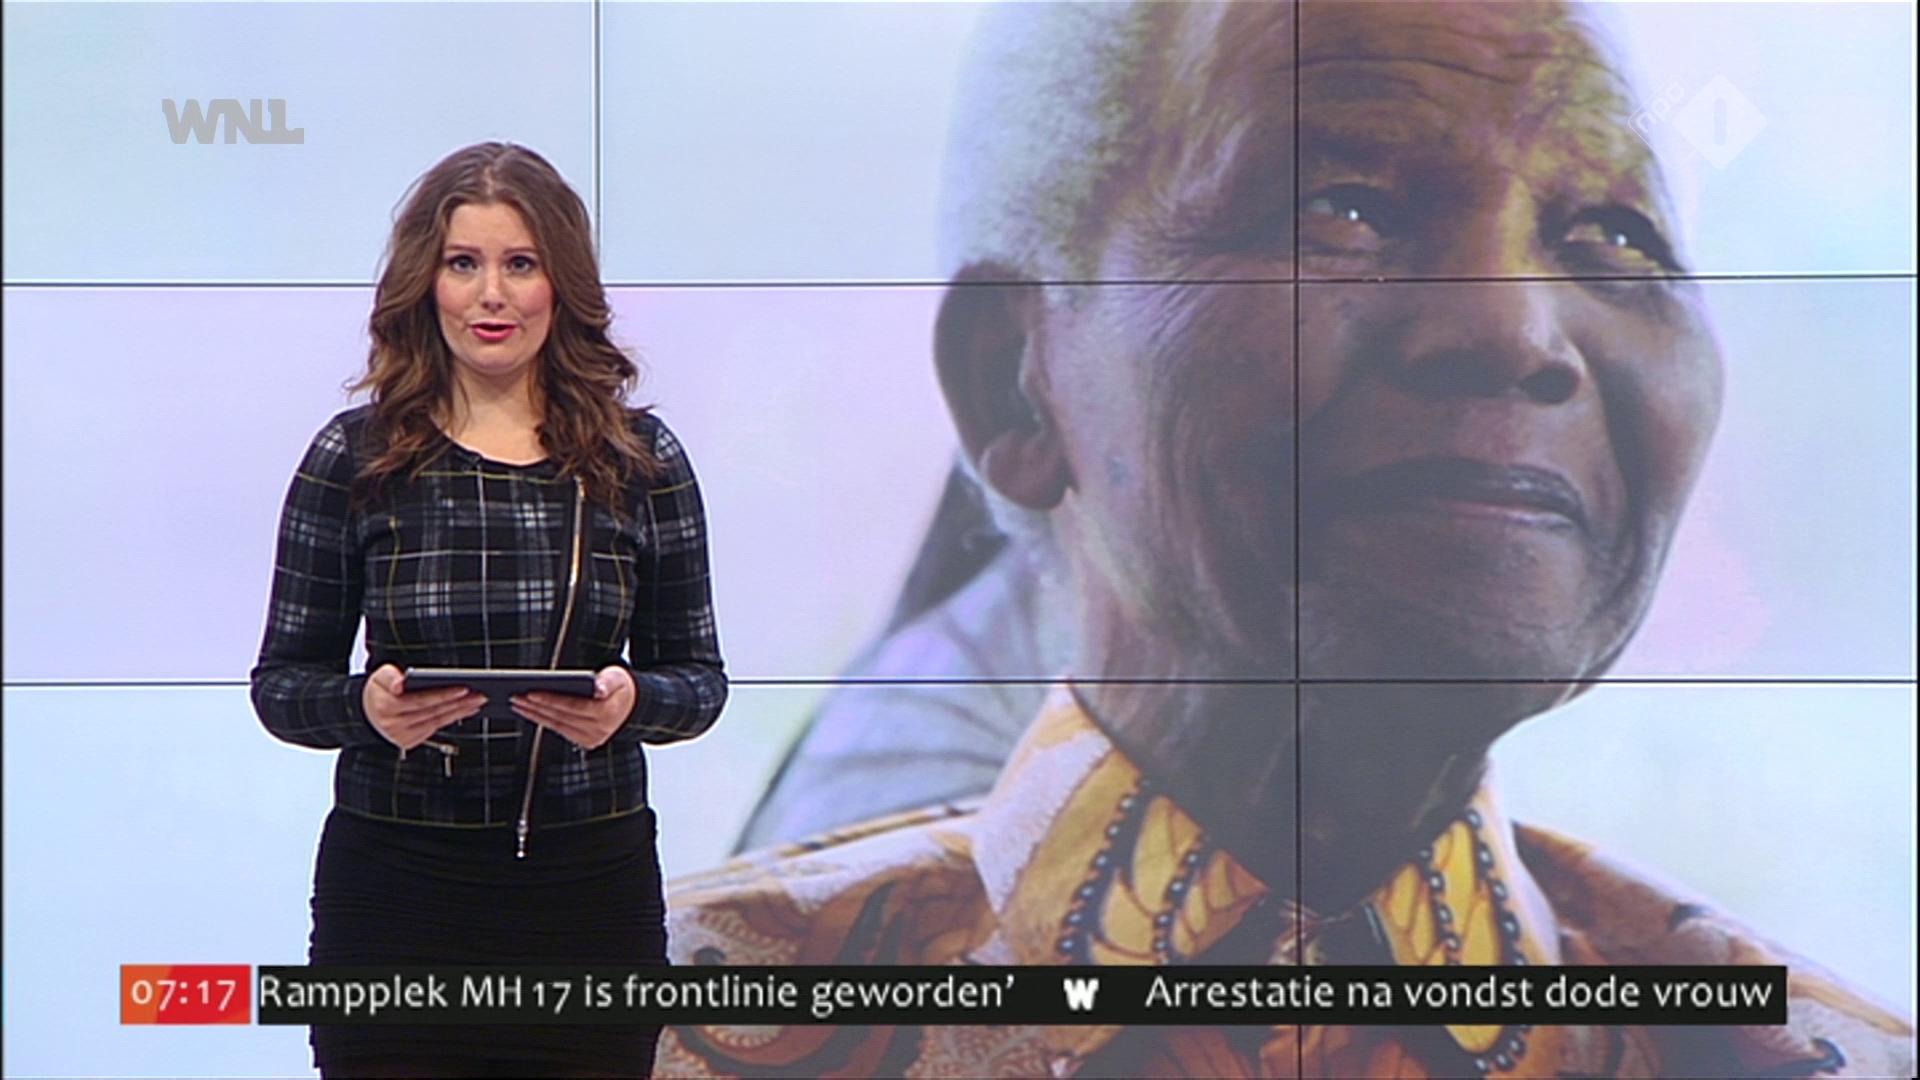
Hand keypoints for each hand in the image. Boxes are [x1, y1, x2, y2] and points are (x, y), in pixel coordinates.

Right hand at [361, 663, 482, 751]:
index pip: (421, 700)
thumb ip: (390, 676)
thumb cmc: (378, 690)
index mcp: (386, 707)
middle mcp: (393, 725)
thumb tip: (400, 683)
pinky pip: (434, 729)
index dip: (443, 695)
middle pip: (433, 712)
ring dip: (459, 712)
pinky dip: (450, 719)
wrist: (366, 712)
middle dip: (459, 703)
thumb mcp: (379, 676)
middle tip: (480, 695)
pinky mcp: (408, 742)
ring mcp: (401, 736)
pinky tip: (464, 711)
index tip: (464, 689)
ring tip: (477, 702)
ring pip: (437, 722)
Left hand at [511, 665, 636, 750]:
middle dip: (536, 707)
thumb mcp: (618, 678)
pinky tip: (530, 712)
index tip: (531, 693)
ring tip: (516, 704)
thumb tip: (598, 688)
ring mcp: (592, 739)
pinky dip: (544, 721)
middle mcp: (599, 730)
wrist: (632, 705)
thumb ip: (608, 682)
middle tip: (515, 696)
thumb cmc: (620, 686)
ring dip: (535, 715)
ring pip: (557, 726)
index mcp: (607, 713)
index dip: (551, 700)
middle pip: (561, 717)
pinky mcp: (586, 742)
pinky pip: (560, 730)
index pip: (573, 706)